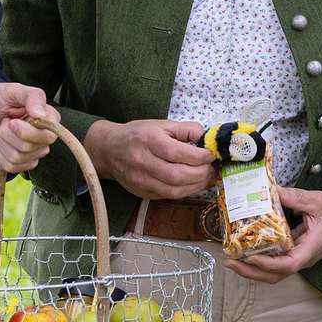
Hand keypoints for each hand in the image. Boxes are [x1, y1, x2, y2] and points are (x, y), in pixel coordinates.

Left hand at [0, 82, 57, 173]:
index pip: (49, 136)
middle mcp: (44, 136)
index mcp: (49, 118)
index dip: (28, 132)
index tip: (12, 121)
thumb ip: (32, 97)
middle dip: (9, 135)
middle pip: (31, 148)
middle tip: (5, 122)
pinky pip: (12, 167)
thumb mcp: (13, 90)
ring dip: (2, 143)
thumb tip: (41, 114)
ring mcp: (33, 151)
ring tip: (1, 130)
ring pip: (19, 158)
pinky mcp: (20, 162)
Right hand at [85, 119, 216, 198]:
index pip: (177, 153)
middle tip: (211, 169)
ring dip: (196, 186)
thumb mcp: (160, 124)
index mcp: (149, 141)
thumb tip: (205, 136)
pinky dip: (185, 192)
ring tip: (207, 178)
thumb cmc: (137, 135)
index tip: (210, 155)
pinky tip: (194, 184)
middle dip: (200, 174)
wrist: (109, 150)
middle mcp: (143, 162)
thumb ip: (184, 129)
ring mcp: (141, 181)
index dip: (199, 156)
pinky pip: (168, 196)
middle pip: (177, 175)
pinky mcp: (142, 193)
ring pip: (174, 191)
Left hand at [228, 186, 321, 283]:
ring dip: (251, 269)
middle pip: (275, 276)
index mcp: (311, 248)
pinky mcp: (292, 253)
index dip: (268, 264)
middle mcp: (302, 258)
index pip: (289, 264)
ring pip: (272, 273)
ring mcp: (297, 257)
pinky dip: (257, 260)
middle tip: (230, 262)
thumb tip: (270, 190)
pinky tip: (244, 250)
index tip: (251, 258)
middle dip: (251, 272)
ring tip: (231, 259)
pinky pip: (273, 262)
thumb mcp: (317, 201)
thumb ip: (294, 197)